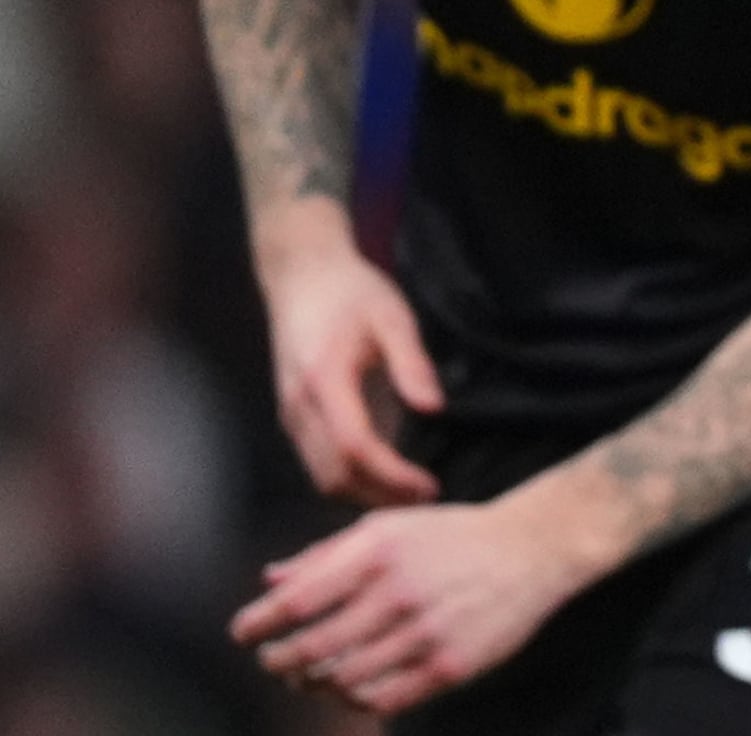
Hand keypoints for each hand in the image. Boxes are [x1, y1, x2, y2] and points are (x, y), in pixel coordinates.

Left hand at [234, 498, 599, 716]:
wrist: (532, 548)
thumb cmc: (450, 536)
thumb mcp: (388, 528)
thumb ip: (326, 556)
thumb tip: (271, 582)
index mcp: (377, 552)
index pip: (296, 602)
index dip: (258, 625)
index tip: (244, 633)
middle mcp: (399, 592)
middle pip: (311, 649)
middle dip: (278, 661)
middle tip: (272, 661)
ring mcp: (427, 632)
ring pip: (343, 680)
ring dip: (314, 683)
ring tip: (309, 676)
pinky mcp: (451, 664)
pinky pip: (384, 699)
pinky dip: (355, 700)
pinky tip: (350, 688)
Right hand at [253, 200, 444, 505]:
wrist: (302, 277)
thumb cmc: (351, 293)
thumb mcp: (393, 316)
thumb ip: (411, 363)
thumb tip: (433, 408)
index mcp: (324, 381)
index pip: (355, 447)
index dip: (391, 476)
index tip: (429, 486)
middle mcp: (299, 407)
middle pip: (333, 475)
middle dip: (380, 496)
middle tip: (427, 500)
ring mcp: (290, 415)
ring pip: (320, 477)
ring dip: (363, 494)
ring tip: (410, 495)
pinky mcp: (293, 417)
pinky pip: (317, 464)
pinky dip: (348, 481)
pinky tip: (383, 478)